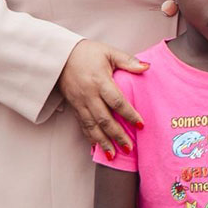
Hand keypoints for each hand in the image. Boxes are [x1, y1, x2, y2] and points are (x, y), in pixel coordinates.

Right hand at [59, 40, 148, 154]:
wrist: (59, 56)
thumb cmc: (87, 53)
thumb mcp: (109, 52)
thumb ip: (128, 61)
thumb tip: (147, 67)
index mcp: (99, 81)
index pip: (116, 101)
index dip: (129, 114)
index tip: (141, 124)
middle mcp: (89, 95)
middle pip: (104, 119)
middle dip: (117, 135)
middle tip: (129, 148)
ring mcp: (80, 103)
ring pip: (92, 126)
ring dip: (103, 142)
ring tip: (113, 155)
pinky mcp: (74, 107)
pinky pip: (83, 125)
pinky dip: (90, 138)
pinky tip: (97, 148)